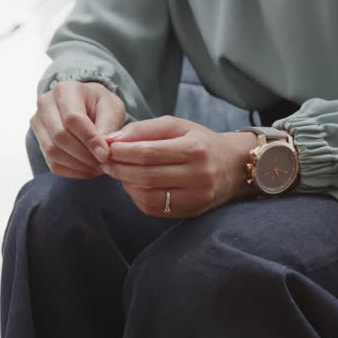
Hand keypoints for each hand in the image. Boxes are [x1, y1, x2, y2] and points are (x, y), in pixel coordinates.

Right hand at [31, 80, 124, 178]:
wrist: (85, 105)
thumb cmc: (100, 105)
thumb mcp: (112, 108)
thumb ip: (109, 126)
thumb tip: (103, 149)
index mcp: (65, 90)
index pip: (72, 118)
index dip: (89, 139)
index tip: (105, 154)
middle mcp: (45, 104)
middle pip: (59, 136)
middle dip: (84, 155)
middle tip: (104, 163)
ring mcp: (38, 122)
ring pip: (53, 152)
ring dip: (78, 165)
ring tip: (98, 167)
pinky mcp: (38, 140)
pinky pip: (52, 163)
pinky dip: (72, 172)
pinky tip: (88, 169)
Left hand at [102, 116, 258, 217]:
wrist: (233, 166)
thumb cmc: (199, 141)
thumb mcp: (176, 126)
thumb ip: (143, 129)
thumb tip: (111, 139)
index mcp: (195, 149)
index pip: (148, 153)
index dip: (122, 152)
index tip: (107, 147)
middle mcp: (199, 175)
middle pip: (146, 176)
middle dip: (119, 169)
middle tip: (105, 162)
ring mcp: (196, 197)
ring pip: (148, 196)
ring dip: (126, 185)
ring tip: (117, 173)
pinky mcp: (191, 211)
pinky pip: (154, 209)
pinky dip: (137, 197)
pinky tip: (133, 185)